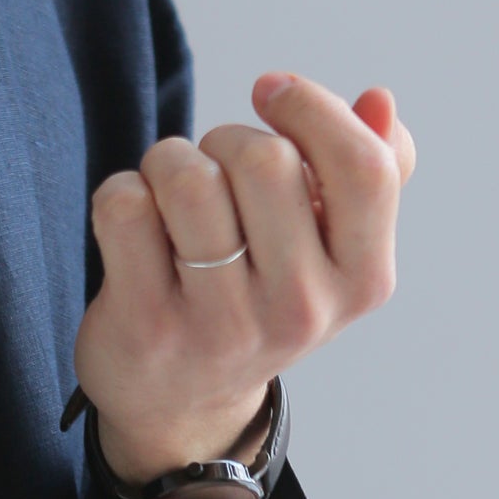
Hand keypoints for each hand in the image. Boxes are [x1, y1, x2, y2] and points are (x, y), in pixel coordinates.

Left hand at [71, 77, 416, 480]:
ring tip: (169, 193)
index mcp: (362, 280)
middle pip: (265, 160)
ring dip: (167, 161)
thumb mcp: (331, 252)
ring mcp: (221, 325)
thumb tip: (379, 100)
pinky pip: (124, 206)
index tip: (270, 92)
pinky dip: (119, 192)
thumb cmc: (259, 299)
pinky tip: (132, 226)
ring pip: (187, 178)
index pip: (364, 168)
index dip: (312, 109)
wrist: (181, 406)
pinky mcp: (146, 326)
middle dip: (224, 138)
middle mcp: (300, 310)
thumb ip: (372, 173)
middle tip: (211, 168)